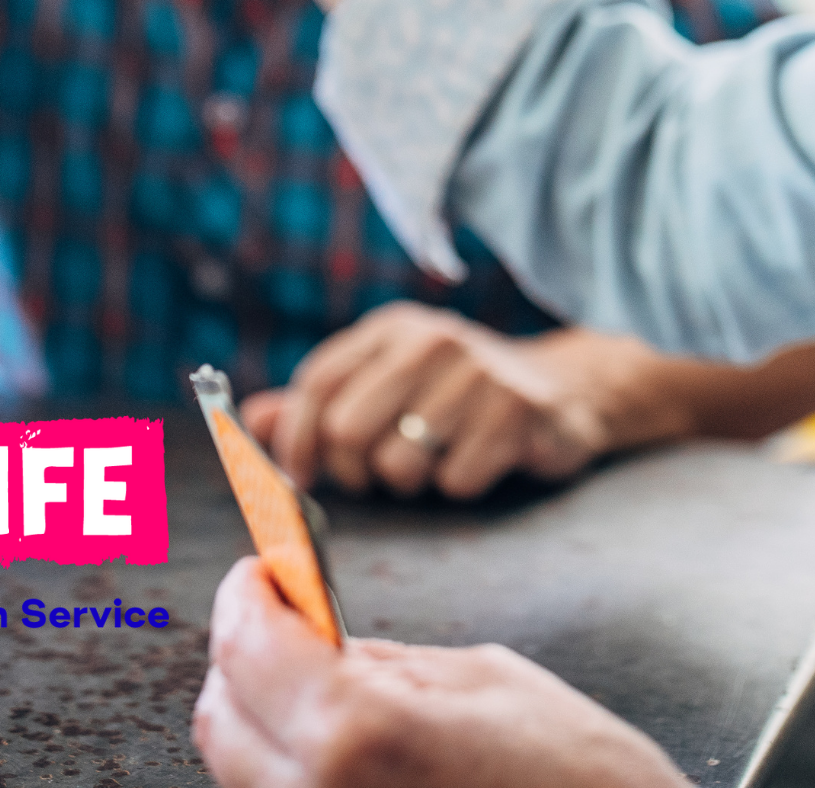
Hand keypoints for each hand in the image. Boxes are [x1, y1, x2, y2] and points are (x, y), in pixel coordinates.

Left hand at [195, 557, 690, 787]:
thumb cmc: (580, 777)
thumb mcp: (482, 679)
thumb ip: (383, 659)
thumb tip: (318, 636)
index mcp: (355, 730)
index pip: (247, 643)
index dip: (249, 593)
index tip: (263, 569)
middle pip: (222, 716)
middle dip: (245, 655)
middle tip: (287, 617)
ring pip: (243, 771)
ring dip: (265, 715)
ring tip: (323, 682)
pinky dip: (294, 766)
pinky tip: (347, 743)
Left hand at [242, 305, 660, 499]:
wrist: (562, 390)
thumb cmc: (457, 395)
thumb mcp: (388, 384)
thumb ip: (320, 402)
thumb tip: (252, 416)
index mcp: (392, 328)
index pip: (318, 382)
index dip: (296, 440)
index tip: (298, 478)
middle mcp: (433, 339)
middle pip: (348, 430)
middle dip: (356, 469)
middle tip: (382, 472)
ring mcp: (479, 372)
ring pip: (400, 464)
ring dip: (413, 481)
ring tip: (438, 460)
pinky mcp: (518, 411)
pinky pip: (456, 481)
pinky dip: (461, 486)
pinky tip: (481, 461)